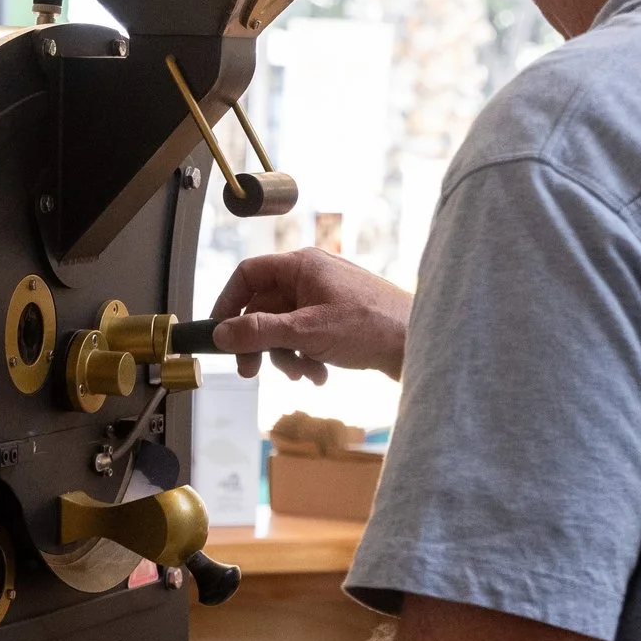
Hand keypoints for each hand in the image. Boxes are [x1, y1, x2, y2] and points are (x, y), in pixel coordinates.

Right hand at [210, 250, 412, 382]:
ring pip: (285, 326)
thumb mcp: (305, 331)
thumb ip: (259, 332)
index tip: (220, 333)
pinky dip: (306, 356)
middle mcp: (313, 276)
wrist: (421, 344)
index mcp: (302, 265)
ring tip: (302, 373)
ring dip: (286, 355)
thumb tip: (222, 333)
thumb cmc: (373, 327)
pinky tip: (319, 374)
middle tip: (252, 370)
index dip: (228, 303)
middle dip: (260, 342)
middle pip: (265, 306)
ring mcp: (327, 297)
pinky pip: (306, 336)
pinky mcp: (339, 318)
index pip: (248, 274)